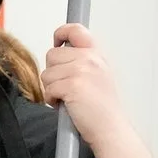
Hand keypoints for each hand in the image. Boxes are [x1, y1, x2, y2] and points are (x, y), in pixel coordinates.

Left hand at [41, 24, 126, 144]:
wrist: (110, 127)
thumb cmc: (103, 108)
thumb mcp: (99, 75)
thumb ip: (83, 61)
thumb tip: (61, 53)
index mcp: (96, 54)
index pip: (75, 30)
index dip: (61, 33)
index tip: (57, 42)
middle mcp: (89, 59)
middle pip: (52, 55)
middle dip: (53, 73)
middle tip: (66, 87)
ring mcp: (80, 71)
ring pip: (47, 74)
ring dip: (52, 88)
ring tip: (68, 98)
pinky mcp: (71, 85)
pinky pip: (48, 89)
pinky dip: (52, 100)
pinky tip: (66, 105)